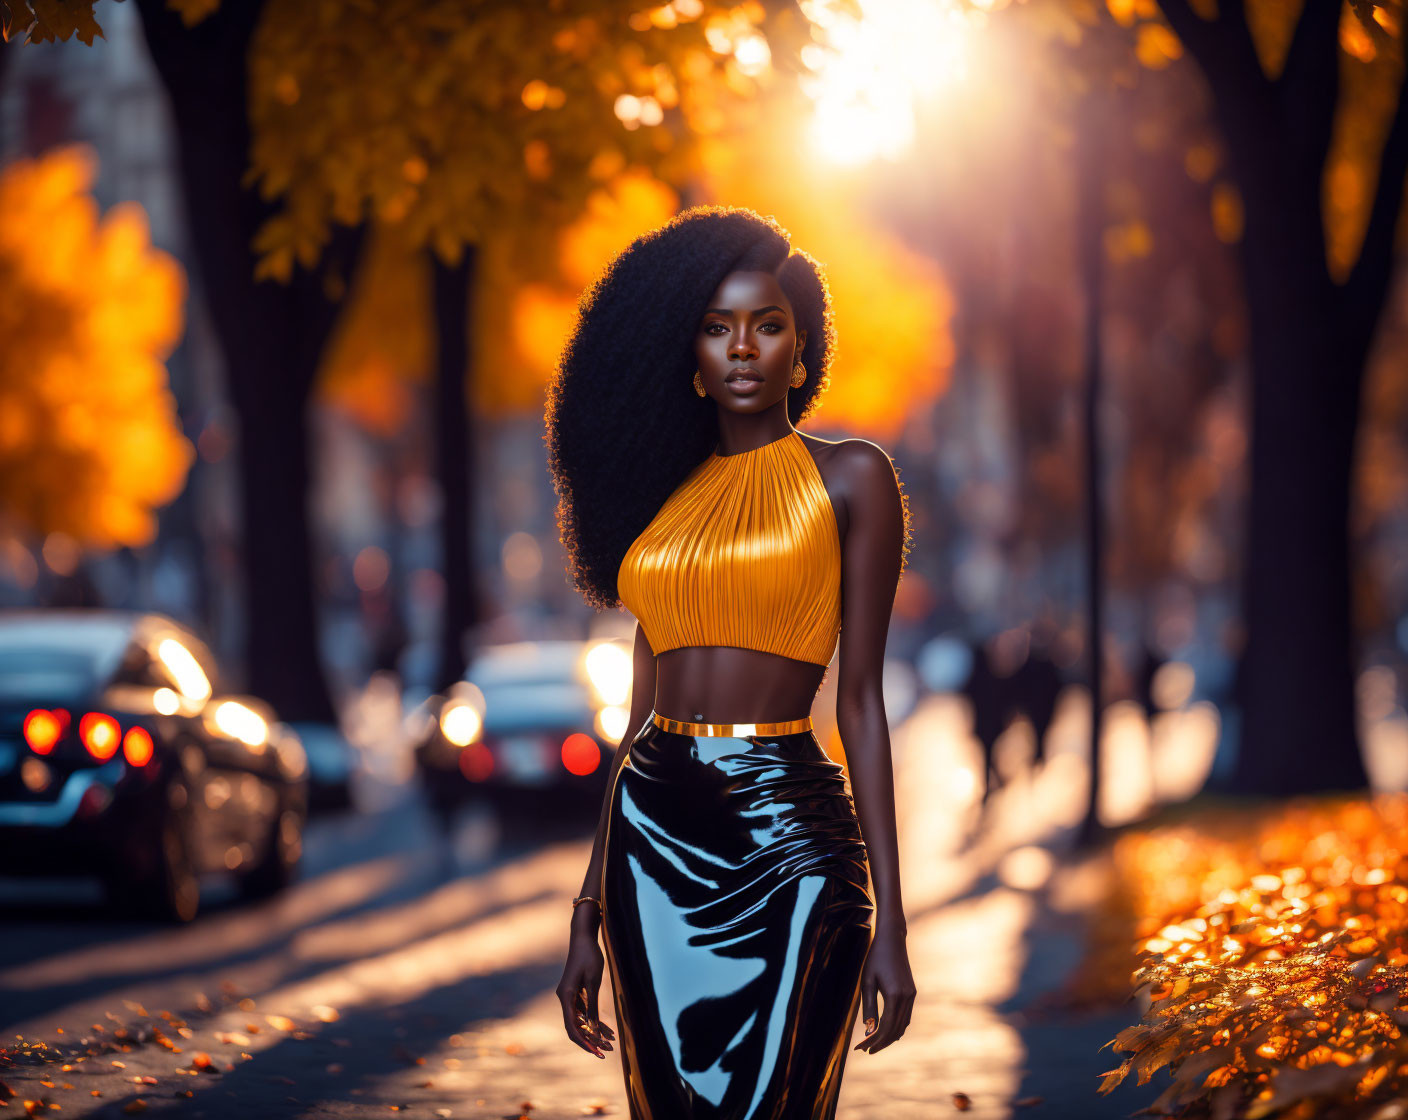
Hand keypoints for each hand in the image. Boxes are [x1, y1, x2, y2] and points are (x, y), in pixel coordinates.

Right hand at [556, 921, 615, 1058]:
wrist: (583, 937)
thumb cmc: (589, 956)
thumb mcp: (593, 981)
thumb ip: (592, 1005)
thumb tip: (593, 1028)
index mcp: (566, 997)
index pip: (572, 1027)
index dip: (584, 1042)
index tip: (597, 1052)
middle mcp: (565, 999)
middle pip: (575, 1027)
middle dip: (591, 1041)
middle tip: (607, 1052)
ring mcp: (570, 996)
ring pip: (581, 1021)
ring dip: (595, 1032)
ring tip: (611, 1043)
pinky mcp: (576, 993)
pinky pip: (584, 1012)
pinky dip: (595, 1021)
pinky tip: (608, 1030)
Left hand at [853, 922, 915, 1052]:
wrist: (892, 940)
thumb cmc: (875, 959)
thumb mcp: (867, 982)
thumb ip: (869, 1007)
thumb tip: (869, 1030)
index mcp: (894, 995)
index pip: (885, 1027)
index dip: (874, 1040)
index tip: (861, 1048)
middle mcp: (907, 998)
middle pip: (895, 1030)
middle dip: (881, 1042)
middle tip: (865, 1050)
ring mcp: (911, 995)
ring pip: (902, 1025)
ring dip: (889, 1037)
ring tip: (874, 1044)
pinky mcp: (912, 992)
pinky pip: (905, 1016)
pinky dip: (896, 1027)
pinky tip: (886, 1031)